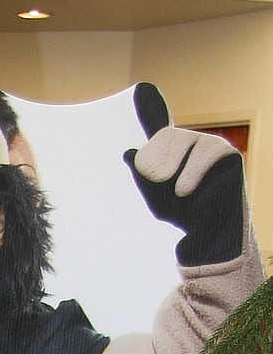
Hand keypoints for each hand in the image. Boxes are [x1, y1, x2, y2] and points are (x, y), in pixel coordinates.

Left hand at [124, 82, 244, 265]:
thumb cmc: (179, 213)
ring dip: (174, 168)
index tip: (141, 120)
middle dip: (157, 160)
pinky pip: (208, 153)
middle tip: (156, 180)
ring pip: (185, 141)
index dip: (148, 118)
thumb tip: (127, 152)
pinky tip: (185, 191)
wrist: (206, 235)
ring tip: (177, 192)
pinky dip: (192, 173)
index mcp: (170, 147)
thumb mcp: (153, 195)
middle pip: (168, 135)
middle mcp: (190, 141)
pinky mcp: (227, 154)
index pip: (157, 126)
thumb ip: (142, 174)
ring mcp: (209, 144)